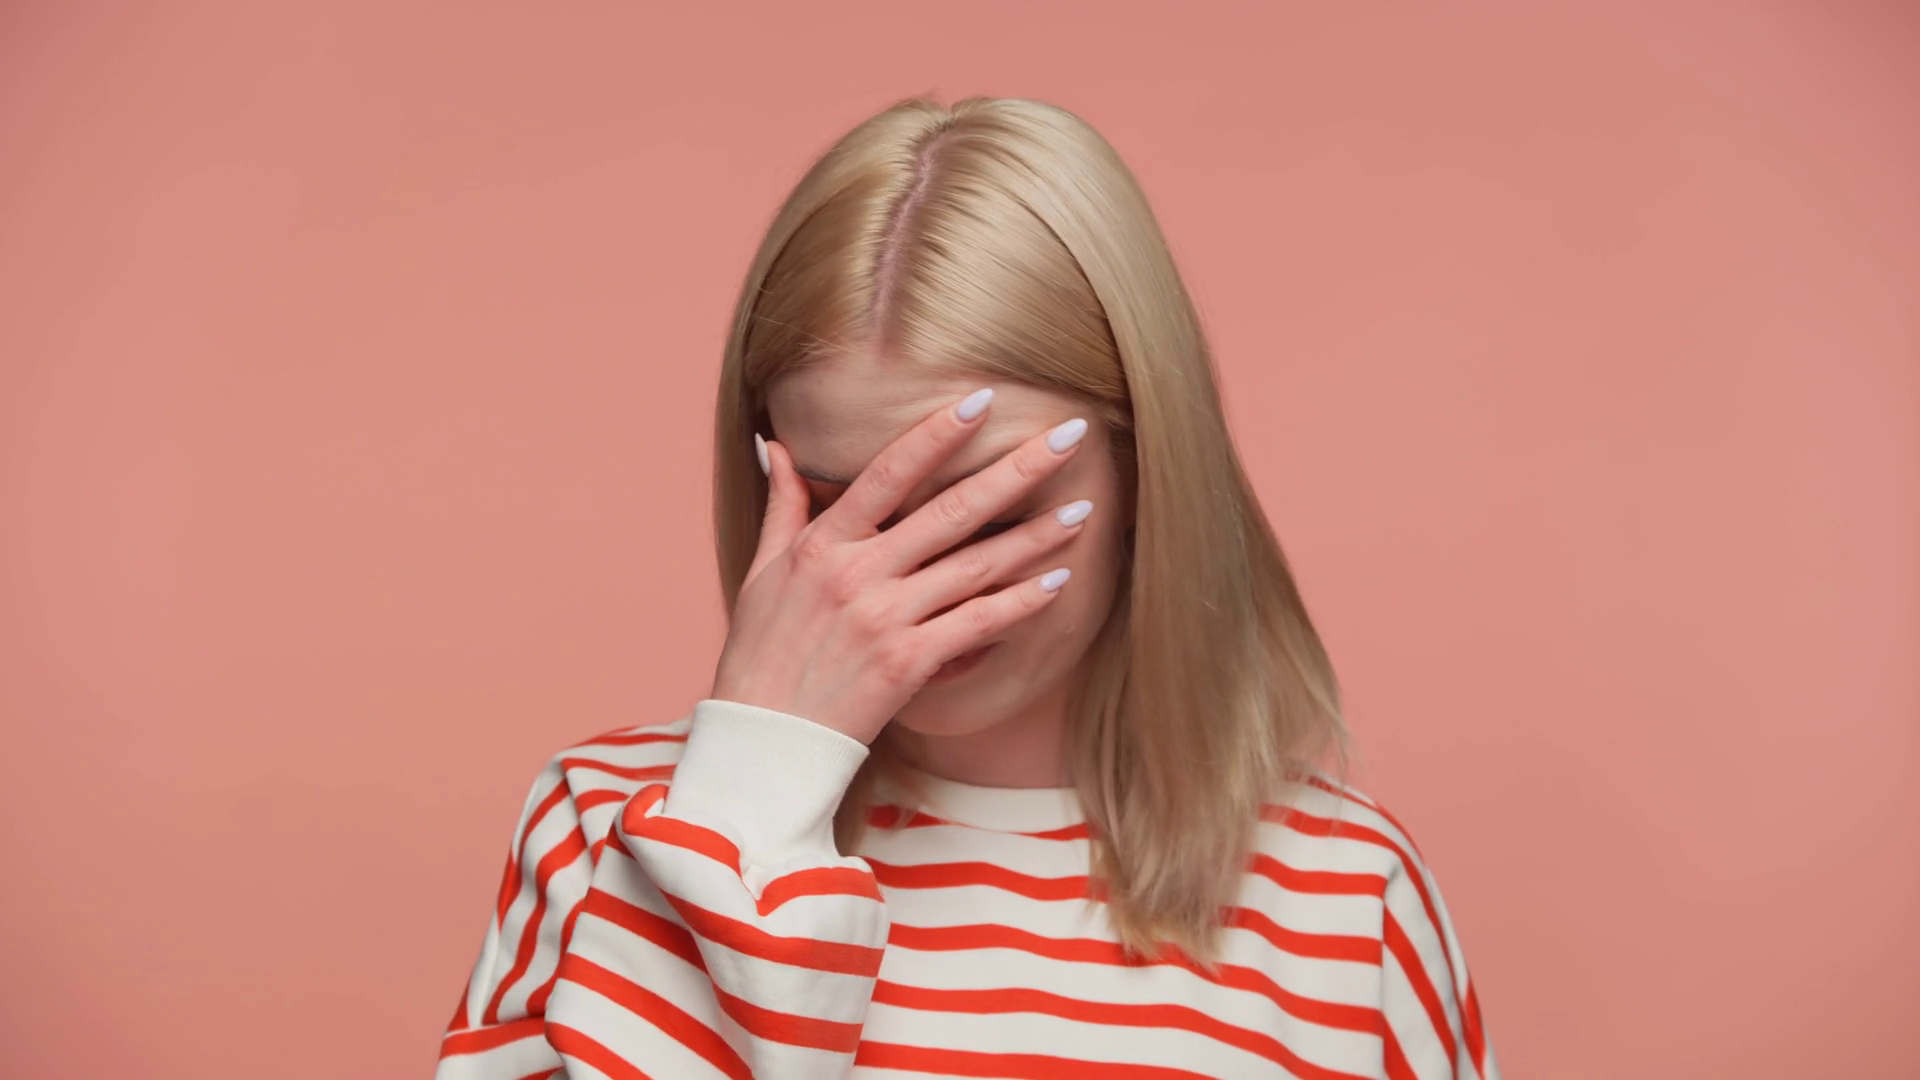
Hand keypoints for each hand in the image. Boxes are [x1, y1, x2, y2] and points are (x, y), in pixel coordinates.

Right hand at [710, 389, 1091, 744]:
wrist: (764, 742)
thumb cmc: (760, 654)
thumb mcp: (762, 571)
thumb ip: (783, 504)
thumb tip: (773, 444)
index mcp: (823, 545)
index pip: (888, 473)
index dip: (937, 434)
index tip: (982, 398)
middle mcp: (857, 575)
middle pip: (950, 511)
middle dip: (1017, 469)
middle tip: (1070, 435)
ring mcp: (885, 619)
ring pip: (975, 566)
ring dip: (1036, 536)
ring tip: (1084, 508)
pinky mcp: (908, 664)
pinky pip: (977, 625)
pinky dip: (1021, 603)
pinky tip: (1059, 581)